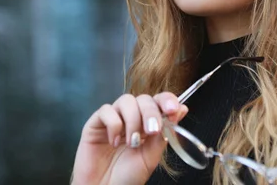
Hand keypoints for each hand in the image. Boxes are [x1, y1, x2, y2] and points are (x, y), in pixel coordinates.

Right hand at [71, 92, 188, 184]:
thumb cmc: (127, 178)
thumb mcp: (151, 157)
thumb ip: (163, 133)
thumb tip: (182, 110)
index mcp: (147, 124)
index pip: (158, 101)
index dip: (166, 100)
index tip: (172, 109)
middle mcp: (131, 118)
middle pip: (143, 99)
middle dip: (150, 112)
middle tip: (152, 130)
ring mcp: (113, 120)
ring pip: (126, 100)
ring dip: (133, 119)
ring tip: (132, 142)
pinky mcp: (95, 124)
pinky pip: (106, 110)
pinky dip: (113, 124)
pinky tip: (114, 142)